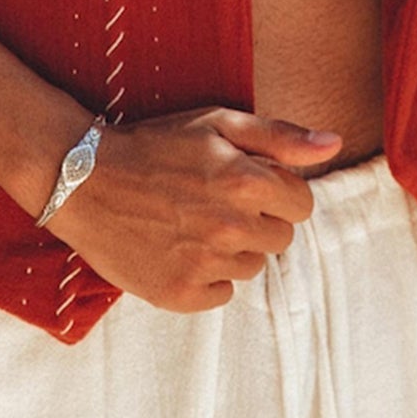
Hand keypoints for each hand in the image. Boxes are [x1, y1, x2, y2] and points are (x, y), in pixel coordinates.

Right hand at [44, 107, 341, 312]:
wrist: (83, 180)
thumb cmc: (154, 145)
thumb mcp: (216, 122)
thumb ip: (280, 136)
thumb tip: (333, 145)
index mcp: (245, 182)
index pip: (302, 203)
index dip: (277, 190)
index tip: (247, 182)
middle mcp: (231, 228)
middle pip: (281, 239)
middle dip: (258, 219)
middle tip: (214, 200)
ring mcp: (205, 266)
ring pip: (252, 268)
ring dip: (233, 248)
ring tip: (191, 221)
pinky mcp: (180, 295)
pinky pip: (222, 294)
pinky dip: (207, 276)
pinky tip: (178, 248)